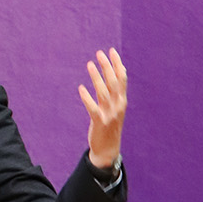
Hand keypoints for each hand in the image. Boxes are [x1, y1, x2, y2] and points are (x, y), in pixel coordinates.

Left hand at [79, 47, 126, 168]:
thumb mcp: (114, 109)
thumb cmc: (109, 127)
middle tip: (99, 53)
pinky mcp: (99, 122)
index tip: (111, 51)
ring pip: (103, 92)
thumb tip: (109, 76)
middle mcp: (118, 106)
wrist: (108, 150)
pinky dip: (87, 97)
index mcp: (122, 101)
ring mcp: (110, 114)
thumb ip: (112, 94)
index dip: (117, 64)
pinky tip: (80, 88)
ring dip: (97, 77)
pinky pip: (92, 108)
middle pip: (114, 82)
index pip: (122, 79)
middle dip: (107, 66)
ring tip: (89, 64)